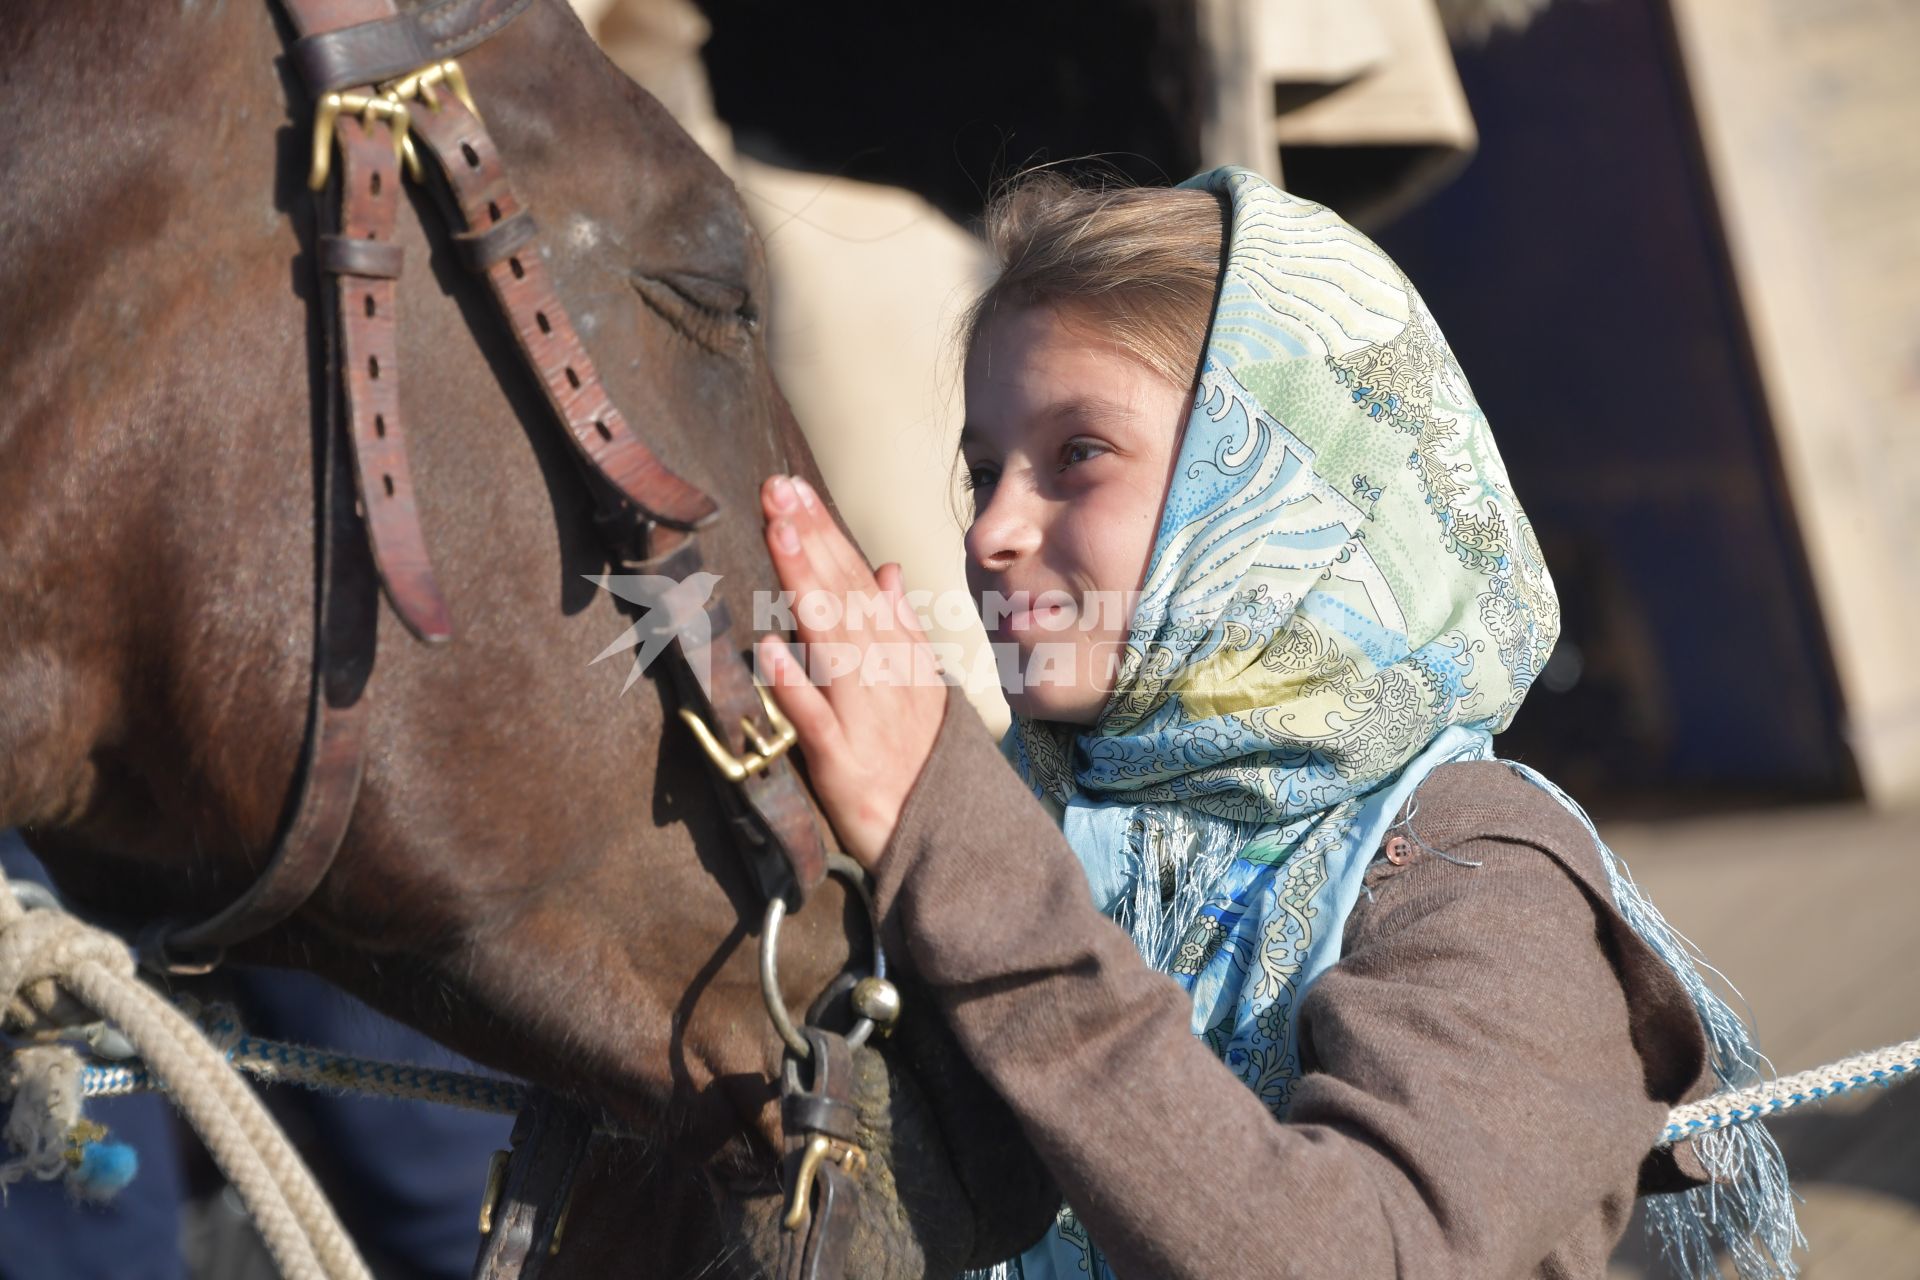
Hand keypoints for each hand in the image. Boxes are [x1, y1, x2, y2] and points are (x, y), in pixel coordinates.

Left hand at [757, 474, 947, 868]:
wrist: (951, 847)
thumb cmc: (925, 768)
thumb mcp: (923, 690)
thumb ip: (902, 628)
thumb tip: (885, 569)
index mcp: (900, 658)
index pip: (857, 583)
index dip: (825, 533)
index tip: (793, 488)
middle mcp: (884, 678)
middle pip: (842, 598)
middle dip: (809, 539)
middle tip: (776, 487)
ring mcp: (864, 718)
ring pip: (832, 641)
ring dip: (803, 585)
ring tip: (776, 533)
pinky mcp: (842, 765)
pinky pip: (815, 721)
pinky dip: (795, 684)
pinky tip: (769, 647)